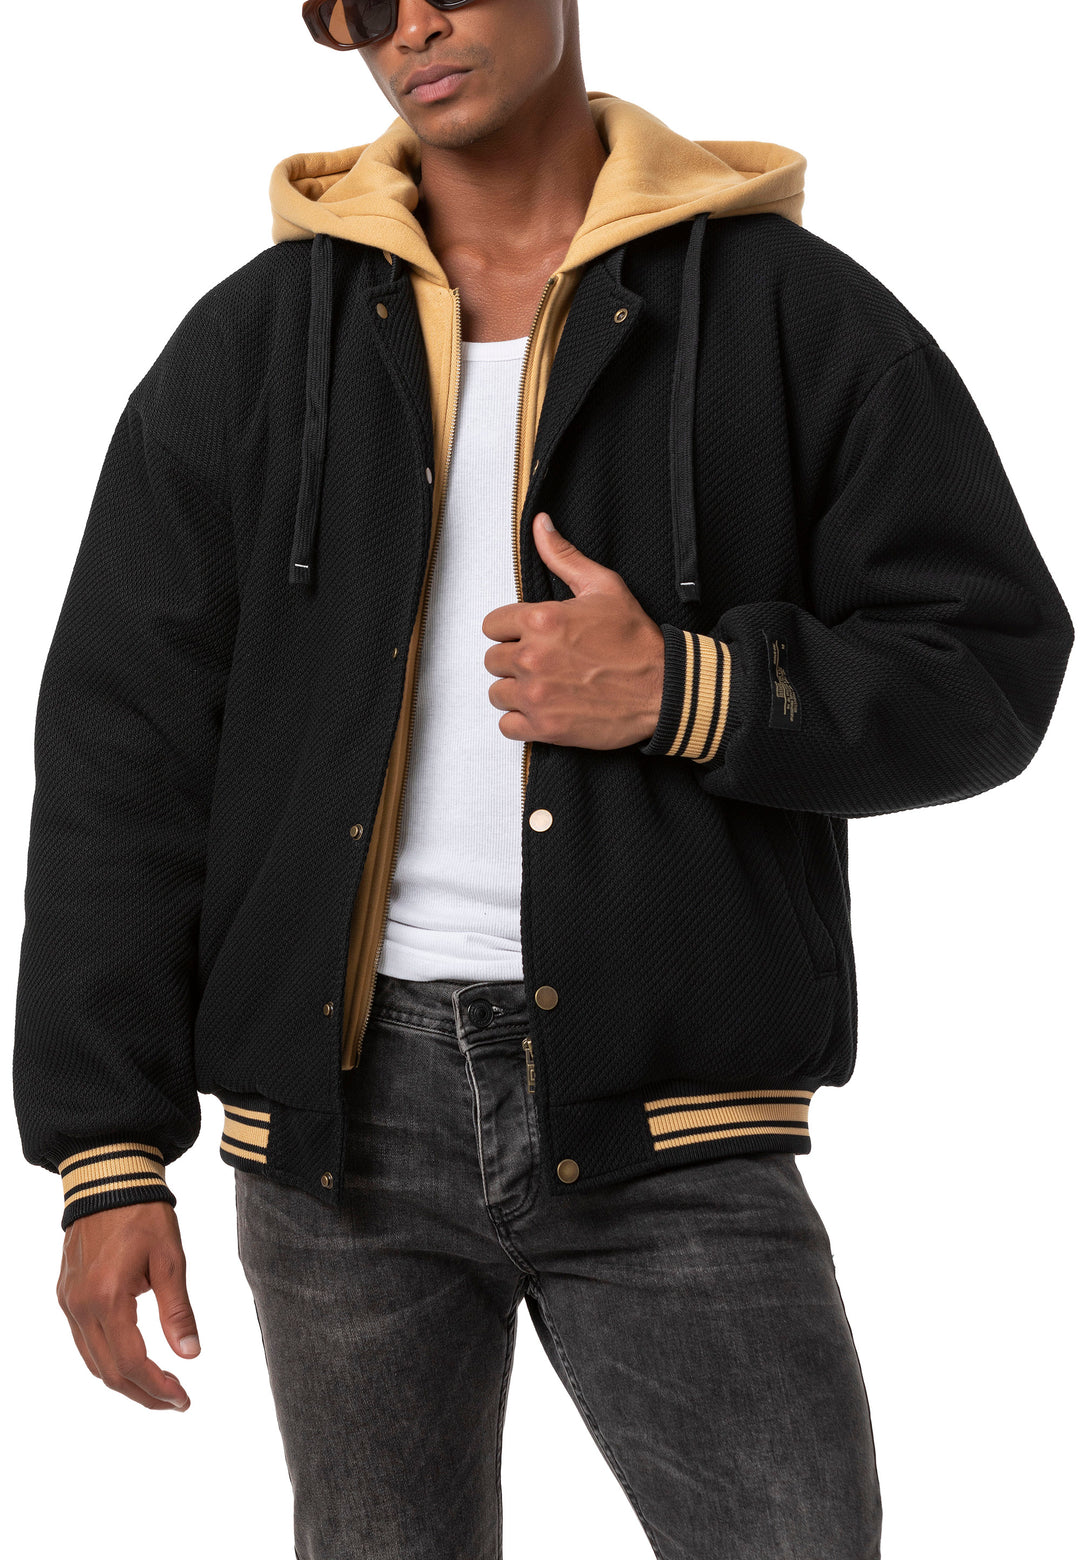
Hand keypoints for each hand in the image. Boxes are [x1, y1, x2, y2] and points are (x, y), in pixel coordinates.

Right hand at [56, 1201, 199, 1411]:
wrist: (109, 1180)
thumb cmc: (144, 1215)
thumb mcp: (170, 1260)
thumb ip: (178, 1311)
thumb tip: (190, 1354)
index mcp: (108, 1298)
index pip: (131, 1362)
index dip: (158, 1387)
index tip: (183, 1398)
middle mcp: (80, 1307)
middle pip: (109, 1372)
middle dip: (143, 1393)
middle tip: (175, 1401)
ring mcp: (68, 1302)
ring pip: (93, 1361)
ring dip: (124, 1381)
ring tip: (158, 1387)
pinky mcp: (66, 1295)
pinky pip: (84, 1342)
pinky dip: (107, 1360)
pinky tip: (131, 1360)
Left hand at [481, 512, 665, 749]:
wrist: (663, 689)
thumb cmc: (636, 641)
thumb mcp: (603, 587)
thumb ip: (564, 556)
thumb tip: (541, 526)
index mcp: (542, 620)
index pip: (492, 625)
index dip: (511, 630)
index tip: (529, 636)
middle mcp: (533, 657)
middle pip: (493, 659)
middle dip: (514, 660)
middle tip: (544, 662)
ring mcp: (537, 695)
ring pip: (497, 693)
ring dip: (516, 691)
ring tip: (545, 686)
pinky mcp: (544, 727)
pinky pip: (508, 726)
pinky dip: (522, 721)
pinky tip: (544, 710)